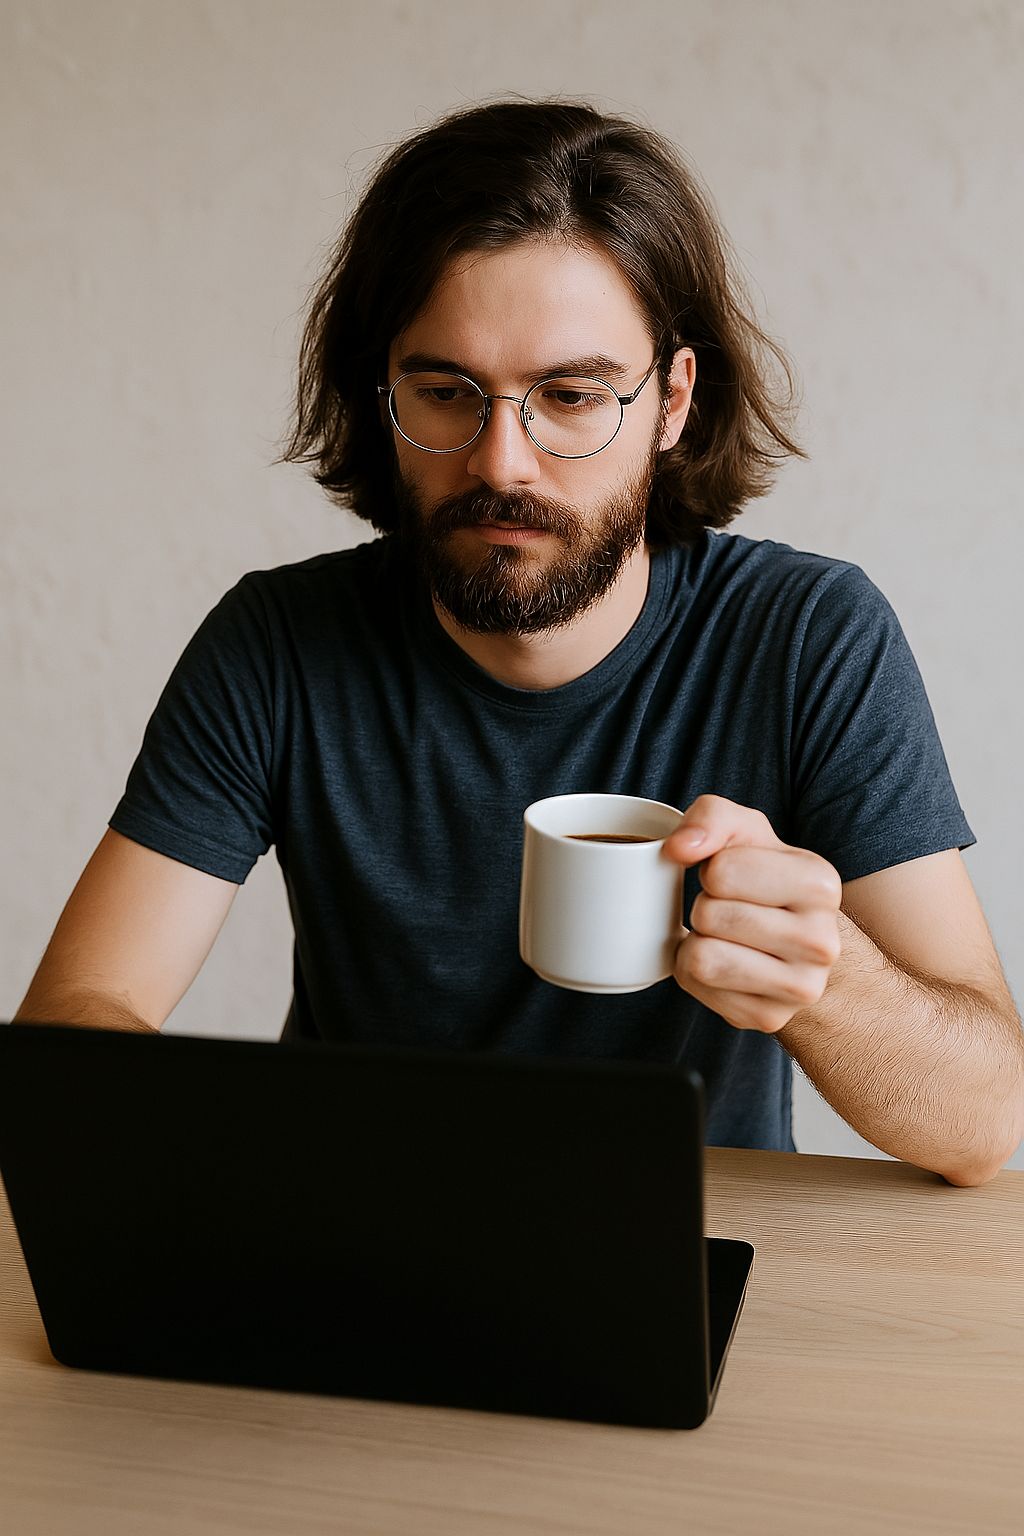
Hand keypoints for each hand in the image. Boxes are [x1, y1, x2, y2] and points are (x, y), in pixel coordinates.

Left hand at [663, 795, 842, 1032]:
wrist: (797, 944)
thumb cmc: (764, 879)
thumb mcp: (745, 833)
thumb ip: (711, 818)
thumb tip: (679, 848)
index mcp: (820, 885)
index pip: (722, 872)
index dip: (713, 871)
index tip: (735, 879)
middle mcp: (821, 941)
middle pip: (710, 915)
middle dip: (705, 907)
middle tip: (729, 911)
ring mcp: (800, 988)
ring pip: (702, 958)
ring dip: (697, 942)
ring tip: (724, 937)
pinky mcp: (769, 1018)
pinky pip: (698, 988)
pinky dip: (696, 973)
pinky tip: (724, 963)